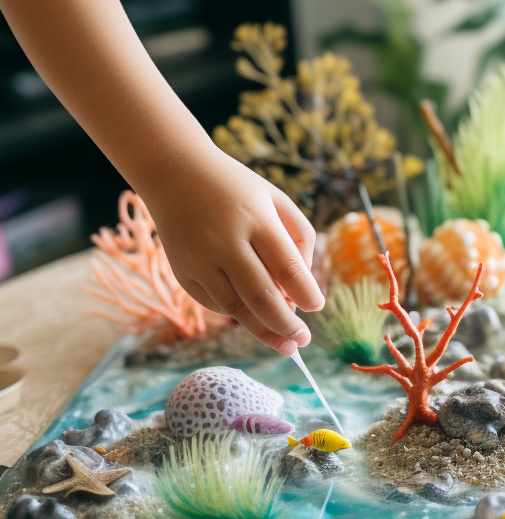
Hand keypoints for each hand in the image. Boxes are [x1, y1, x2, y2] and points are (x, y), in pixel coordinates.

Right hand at [145, 148, 323, 354]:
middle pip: (262, 297)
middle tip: (304, 341)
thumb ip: (299, 241)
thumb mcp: (277, 201)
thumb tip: (299, 292)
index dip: (306, 293)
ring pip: (236, 309)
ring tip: (287, 346)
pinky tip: (254, 316)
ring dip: (264, 332)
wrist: (173, 173)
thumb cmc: (238, 191)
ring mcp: (199, 260)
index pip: (288, 267)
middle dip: (287, 325)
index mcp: (255, 219)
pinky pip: (217, 305)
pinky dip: (239, 314)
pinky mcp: (183, 273)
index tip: (317, 306)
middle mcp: (224, 242)